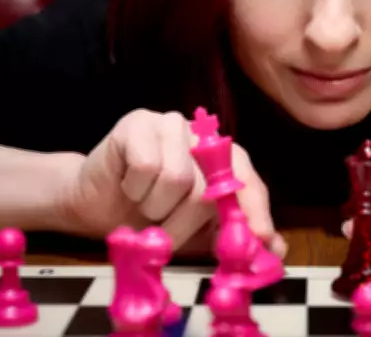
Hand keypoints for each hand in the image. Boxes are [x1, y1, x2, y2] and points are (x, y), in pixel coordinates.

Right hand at [54, 109, 284, 256]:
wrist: (94, 204)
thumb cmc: (149, 217)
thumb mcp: (196, 233)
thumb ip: (233, 237)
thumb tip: (276, 248)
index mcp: (223, 158)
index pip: (248, 179)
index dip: (255, 209)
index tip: (260, 238)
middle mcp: (202, 136)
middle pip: (207, 190)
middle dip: (182, 227)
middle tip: (160, 232)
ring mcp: (171, 123)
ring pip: (176, 179)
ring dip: (154, 208)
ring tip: (143, 202)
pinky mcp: (138, 122)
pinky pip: (146, 166)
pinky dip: (134, 188)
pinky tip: (127, 184)